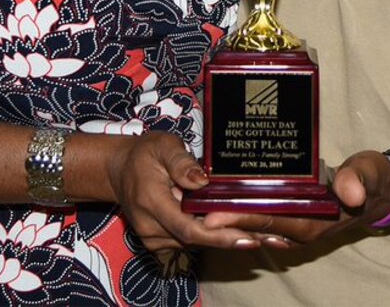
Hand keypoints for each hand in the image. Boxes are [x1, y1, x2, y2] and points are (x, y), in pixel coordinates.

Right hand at [105, 131, 268, 253]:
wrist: (118, 170)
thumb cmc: (143, 154)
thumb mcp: (162, 146)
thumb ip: (182, 163)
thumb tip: (202, 180)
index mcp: (152, 203)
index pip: (190, 228)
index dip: (220, 236)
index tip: (248, 238)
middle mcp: (152, 228)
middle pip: (198, 240)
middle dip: (233, 238)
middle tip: (271, 237)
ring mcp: (155, 238)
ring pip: (196, 242)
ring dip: (226, 238)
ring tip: (263, 233)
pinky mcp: (161, 241)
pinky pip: (191, 241)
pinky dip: (213, 236)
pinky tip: (239, 231)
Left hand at [201, 150, 389, 244]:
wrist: (383, 190)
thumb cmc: (374, 178)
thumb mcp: (370, 172)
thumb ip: (358, 179)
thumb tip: (348, 192)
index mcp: (317, 220)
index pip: (272, 220)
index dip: (242, 218)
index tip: (213, 214)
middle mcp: (302, 229)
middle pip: (256, 225)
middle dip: (224, 220)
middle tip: (191, 210)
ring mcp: (297, 226)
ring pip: (257, 225)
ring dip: (229, 218)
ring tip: (198, 206)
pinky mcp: (294, 217)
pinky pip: (264, 219)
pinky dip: (243, 213)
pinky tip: (224, 203)